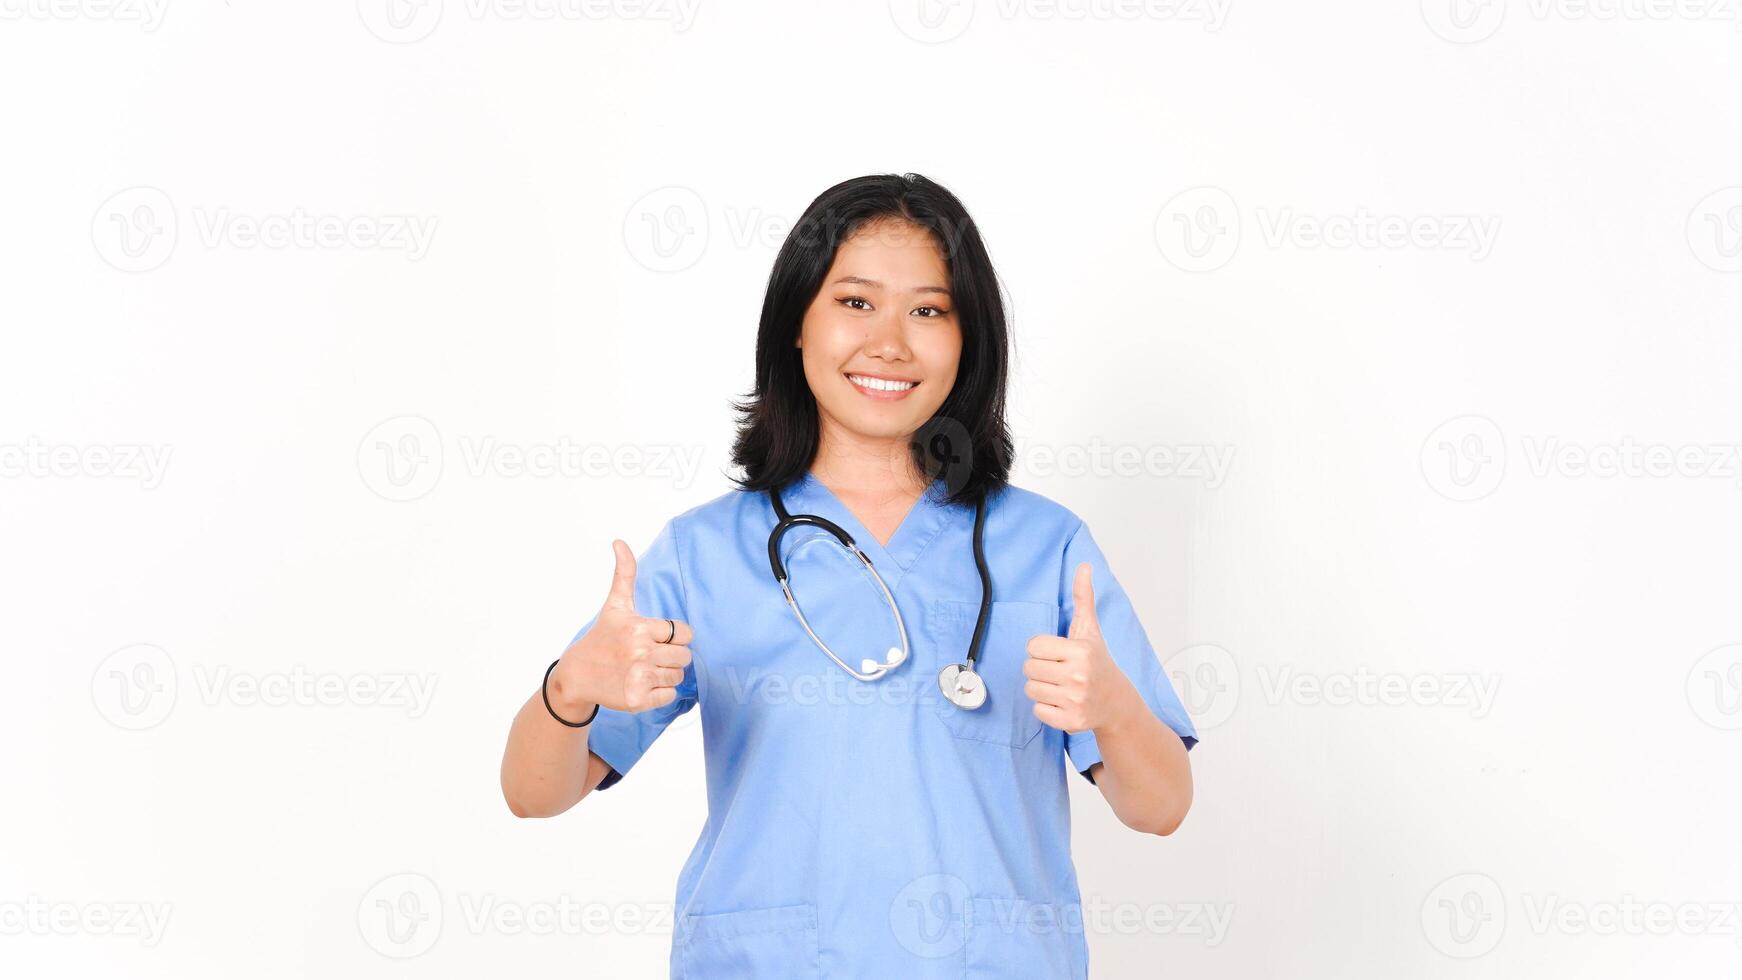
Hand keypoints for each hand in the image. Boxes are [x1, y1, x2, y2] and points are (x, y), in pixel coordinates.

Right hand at [549, 539, 693, 714]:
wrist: (577, 676)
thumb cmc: (601, 638)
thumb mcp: (615, 606)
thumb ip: (624, 574)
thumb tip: (619, 541)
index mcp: (639, 628)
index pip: (684, 633)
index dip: (674, 636)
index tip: (657, 638)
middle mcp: (640, 653)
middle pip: (684, 656)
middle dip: (670, 656)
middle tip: (649, 656)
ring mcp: (639, 678)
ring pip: (678, 676)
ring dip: (666, 674)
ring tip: (643, 669)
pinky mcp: (638, 700)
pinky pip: (670, 695)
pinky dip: (661, 693)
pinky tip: (642, 684)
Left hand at [1023, 562, 1139, 732]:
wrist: (1116, 702)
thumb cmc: (1097, 662)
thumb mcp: (1090, 630)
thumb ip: (1083, 598)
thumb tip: (1084, 566)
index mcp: (1081, 651)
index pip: (1033, 646)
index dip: (1043, 649)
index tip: (1059, 654)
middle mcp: (1079, 675)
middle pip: (1029, 668)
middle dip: (1040, 669)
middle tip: (1059, 671)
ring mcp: (1075, 700)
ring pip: (1031, 689)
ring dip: (1041, 688)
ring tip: (1061, 686)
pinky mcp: (1071, 721)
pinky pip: (1037, 711)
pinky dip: (1046, 708)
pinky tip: (1062, 702)